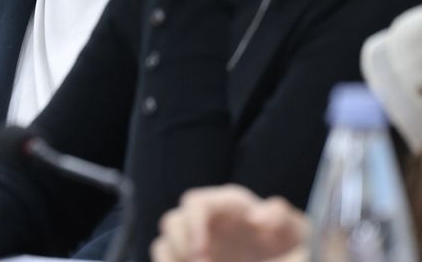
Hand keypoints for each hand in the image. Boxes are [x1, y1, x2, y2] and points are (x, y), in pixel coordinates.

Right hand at [151, 184, 307, 261]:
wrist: (287, 256)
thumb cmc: (288, 241)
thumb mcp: (294, 228)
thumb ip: (281, 216)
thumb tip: (257, 218)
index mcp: (226, 205)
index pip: (195, 203)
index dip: (192, 224)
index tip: (201, 249)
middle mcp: (205, 220)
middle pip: (173, 221)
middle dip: (181, 245)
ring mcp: (195, 241)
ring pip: (165, 243)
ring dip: (175, 258)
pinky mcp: (190, 257)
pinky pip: (167, 258)